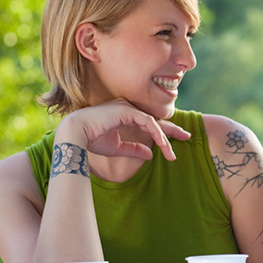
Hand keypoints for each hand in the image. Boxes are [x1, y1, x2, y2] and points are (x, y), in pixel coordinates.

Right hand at [58, 98, 189, 160]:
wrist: (74, 135)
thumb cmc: (90, 140)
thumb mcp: (117, 148)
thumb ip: (134, 149)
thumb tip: (151, 155)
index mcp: (125, 115)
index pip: (149, 123)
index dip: (163, 133)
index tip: (175, 143)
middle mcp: (128, 109)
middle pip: (156, 120)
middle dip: (172, 129)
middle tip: (187, 136)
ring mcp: (128, 108)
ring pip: (154, 123)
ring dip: (164, 138)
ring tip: (172, 152)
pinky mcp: (127, 110)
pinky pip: (148, 122)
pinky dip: (156, 134)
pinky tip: (163, 144)